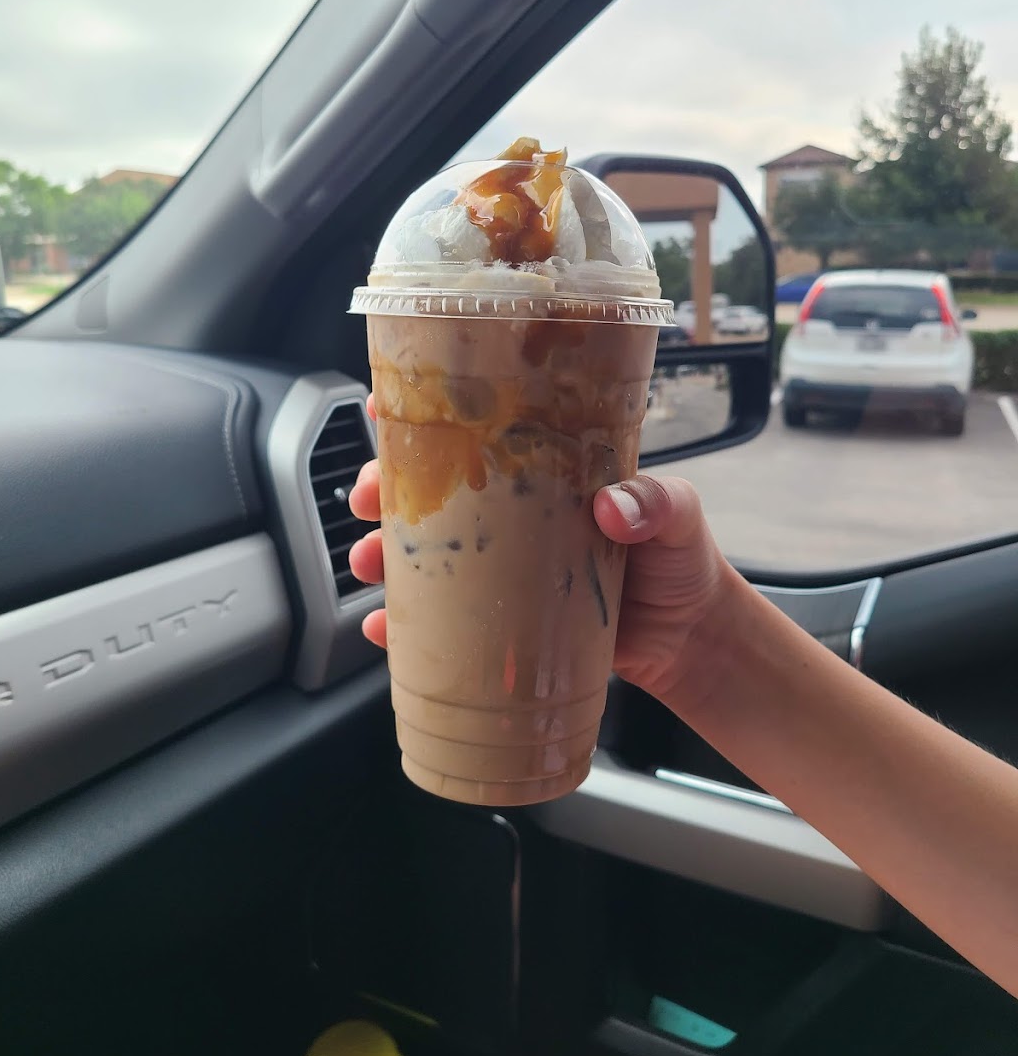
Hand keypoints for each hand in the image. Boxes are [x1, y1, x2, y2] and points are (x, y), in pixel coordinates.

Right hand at [348, 395, 735, 712]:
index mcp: (548, 474)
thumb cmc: (682, 563)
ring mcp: (504, 570)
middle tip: (364, 500)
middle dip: (386, 492)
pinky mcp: (503, 623)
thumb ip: (656, 504)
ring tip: (367, 565)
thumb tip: (613, 505)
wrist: (690, 642)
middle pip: (434, 493)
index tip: (380, 412)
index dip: (426, 418)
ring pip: (427, 553)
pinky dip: (405, 626)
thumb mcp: (678, 518)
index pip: (480, 431)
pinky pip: (441, 620)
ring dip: (384, 555)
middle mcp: (515, 517)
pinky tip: (384, 630)